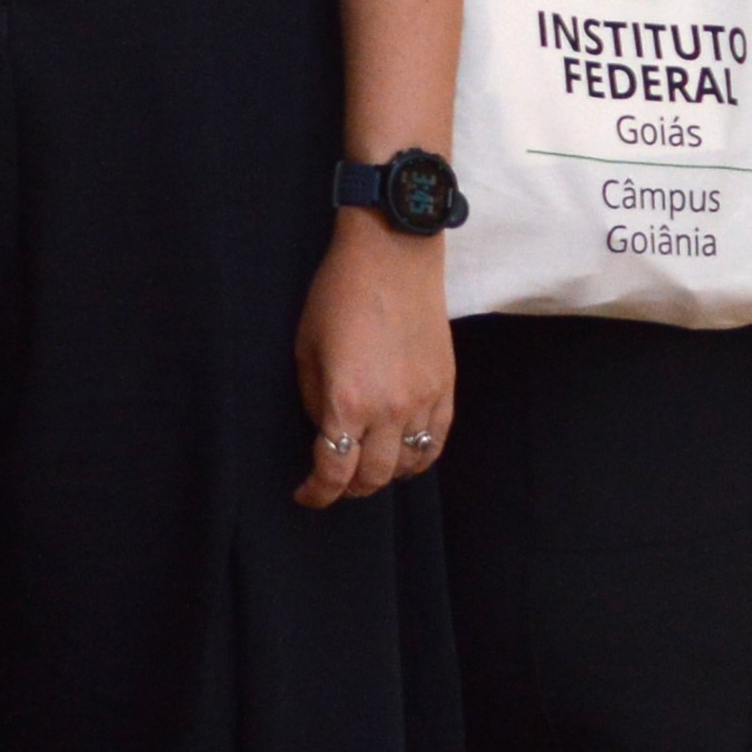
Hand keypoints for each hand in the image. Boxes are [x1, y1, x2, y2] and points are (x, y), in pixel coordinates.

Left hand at [292, 222, 455, 509]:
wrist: (393, 256)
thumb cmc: (338, 294)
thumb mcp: (306, 348)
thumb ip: (315, 400)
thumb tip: (326, 432)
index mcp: (347, 401)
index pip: (334, 471)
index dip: (317, 493)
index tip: (305, 495)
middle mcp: (390, 410)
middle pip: (372, 477)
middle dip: (347, 488)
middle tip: (332, 481)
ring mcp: (424, 401)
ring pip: (408, 466)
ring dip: (385, 476)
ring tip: (367, 468)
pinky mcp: (446, 389)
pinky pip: (436, 442)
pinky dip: (418, 458)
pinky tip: (403, 454)